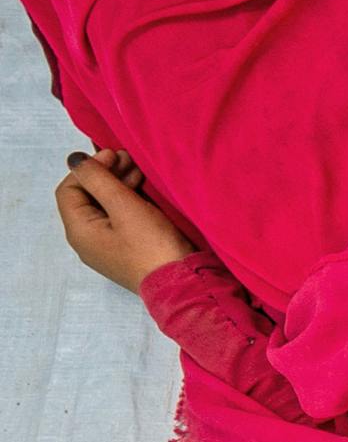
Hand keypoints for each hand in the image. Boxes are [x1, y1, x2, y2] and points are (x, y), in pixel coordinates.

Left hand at [54, 151, 192, 294]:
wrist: (184, 286)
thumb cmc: (153, 246)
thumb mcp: (124, 206)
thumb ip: (97, 179)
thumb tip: (76, 160)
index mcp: (79, 231)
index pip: (69, 189)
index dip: (89, 168)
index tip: (115, 155)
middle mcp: (87, 242)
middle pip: (87, 199)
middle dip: (106, 176)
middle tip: (131, 160)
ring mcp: (107, 249)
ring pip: (104, 209)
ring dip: (119, 188)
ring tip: (141, 173)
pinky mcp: (127, 254)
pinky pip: (118, 222)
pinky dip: (127, 204)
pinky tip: (144, 195)